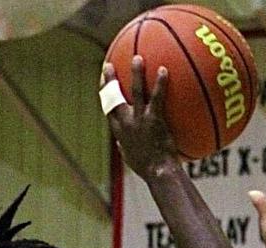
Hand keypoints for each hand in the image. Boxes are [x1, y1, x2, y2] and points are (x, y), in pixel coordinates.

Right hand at [102, 56, 177, 179]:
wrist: (158, 172)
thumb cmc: (147, 169)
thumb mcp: (130, 158)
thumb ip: (125, 147)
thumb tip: (122, 145)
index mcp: (119, 131)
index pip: (107, 108)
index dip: (103, 94)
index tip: (101, 83)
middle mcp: (126, 123)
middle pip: (114, 96)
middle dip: (110, 79)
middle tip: (109, 65)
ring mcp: (139, 120)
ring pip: (136, 91)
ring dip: (135, 73)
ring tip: (137, 58)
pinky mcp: (154, 120)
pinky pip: (157, 97)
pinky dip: (160, 83)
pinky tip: (164, 70)